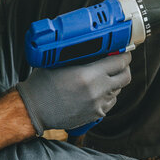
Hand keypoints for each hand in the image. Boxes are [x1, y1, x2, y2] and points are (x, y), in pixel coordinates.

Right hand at [16, 53, 131, 135]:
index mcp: (89, 74)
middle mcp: (97, 90)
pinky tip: (96, 90)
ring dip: (114, 81)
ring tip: (103, 76)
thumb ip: (81, 54)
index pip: (120, 62)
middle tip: (117, 62)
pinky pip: (110, 101)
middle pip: (125, 76)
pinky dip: (107, 94)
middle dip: (124, 67)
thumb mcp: (61, 62)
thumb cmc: (43, 84)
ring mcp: (98, 104)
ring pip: (118, 89)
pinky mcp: (96, 115)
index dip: (124, 54)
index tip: (123, 51)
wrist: (34, 109)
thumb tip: (96, 44)